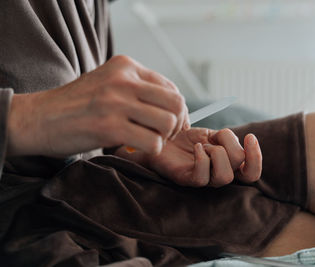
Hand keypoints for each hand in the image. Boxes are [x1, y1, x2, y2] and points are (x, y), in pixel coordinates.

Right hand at [7, 55, 188, 156]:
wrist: (39, 118)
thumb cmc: (76, 104)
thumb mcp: (107, 83)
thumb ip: (137, 88)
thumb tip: (173, 106)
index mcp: (125, 66)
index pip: (171, 87)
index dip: (177, 110)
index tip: (171, 123)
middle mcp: (124, 79)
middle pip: (176, 103)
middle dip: (177, 123)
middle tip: (164, 135)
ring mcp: (116, 102)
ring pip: (168, 122)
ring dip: (164, 138)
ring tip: (148, 140)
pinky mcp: (110, 126)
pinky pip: (152, 142)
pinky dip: (151, 150)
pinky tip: (136, 148)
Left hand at [117, 128, 262, 186]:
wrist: (162, 138)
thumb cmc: (187, 138)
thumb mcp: (211, 134)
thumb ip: (226, 138)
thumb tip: (238, 141)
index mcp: (228, 164)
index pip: (252, 172)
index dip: (256, 158)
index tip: (249, 137)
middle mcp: (219, 175)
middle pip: (243, 173)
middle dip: (233, 151)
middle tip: (216, 140)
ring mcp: (204, 180)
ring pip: (225, 177)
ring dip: (217, 154)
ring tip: (203, 145)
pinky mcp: (187, 180)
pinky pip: (202, 177)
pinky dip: (202, 158)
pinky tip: (195, 147)